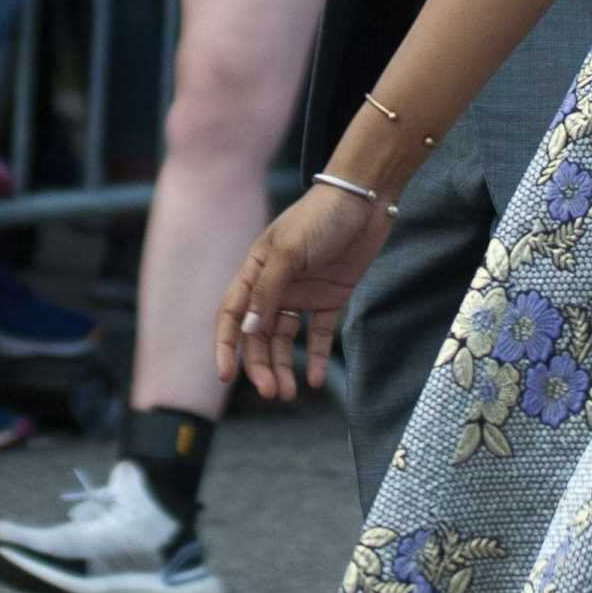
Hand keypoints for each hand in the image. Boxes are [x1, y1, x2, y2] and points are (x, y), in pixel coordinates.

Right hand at [214, 182, 392, 399]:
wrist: (366, 200)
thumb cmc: (320, 217)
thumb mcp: (288, 251)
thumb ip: (267, 292)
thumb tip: (246, 330)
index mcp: (256, 270)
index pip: (232, 314)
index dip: (225, 345)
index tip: (226, 376)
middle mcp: (276, 284)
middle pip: (258, 334)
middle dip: (261, 365)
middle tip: (272, 393)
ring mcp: (303, 292)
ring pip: (285, 339)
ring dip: (284, 366)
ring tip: (289, 393)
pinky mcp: (331, 297)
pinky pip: (318, 334)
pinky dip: (317, 357)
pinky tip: (316, 380)